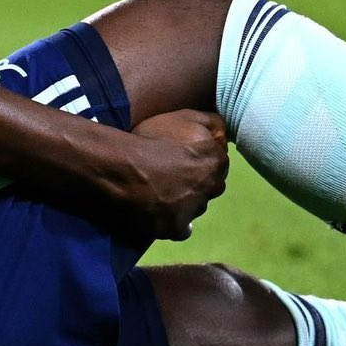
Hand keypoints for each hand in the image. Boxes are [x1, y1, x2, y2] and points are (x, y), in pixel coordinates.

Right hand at [121, 109, 229, 240]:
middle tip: (173, 174)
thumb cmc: (152, 138)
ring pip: (197, 207)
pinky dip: (176, 222)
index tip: (181, 157)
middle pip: (210, 186)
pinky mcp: (176, 227)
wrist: (121, 166)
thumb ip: (213, 123)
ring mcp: (194, 210)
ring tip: (163, 192)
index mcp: (216, 161)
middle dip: (197, 182)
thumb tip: (224, 136)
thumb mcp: (186, 116)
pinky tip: (163, 213)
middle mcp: (211, 187)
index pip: (217, 163)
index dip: (199, 159)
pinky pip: (183, 229)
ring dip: (186, 201)